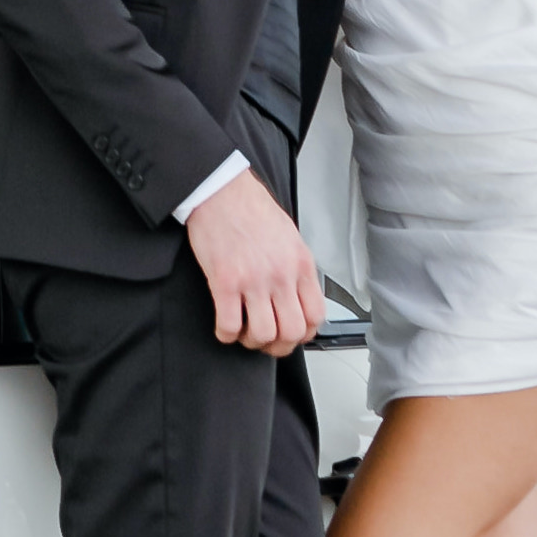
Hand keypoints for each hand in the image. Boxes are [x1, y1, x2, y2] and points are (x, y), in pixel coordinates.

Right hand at [186, 172, 324, 356]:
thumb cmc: (251, 209)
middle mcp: (281, 274)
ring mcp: (254, 279)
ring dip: (251, 341)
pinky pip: (229, 324)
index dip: (303, 334)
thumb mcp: (290, 236)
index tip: (291, 334)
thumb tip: (296, 296)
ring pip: (263, 334)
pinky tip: (224, 327)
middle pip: (291, 331)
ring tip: (243, 333)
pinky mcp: (225, 280)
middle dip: (278, 346)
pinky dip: (226, 334)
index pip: (315, 316)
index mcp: (301, 264)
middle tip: (266, 342)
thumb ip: (295, 268)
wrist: (221, 190)